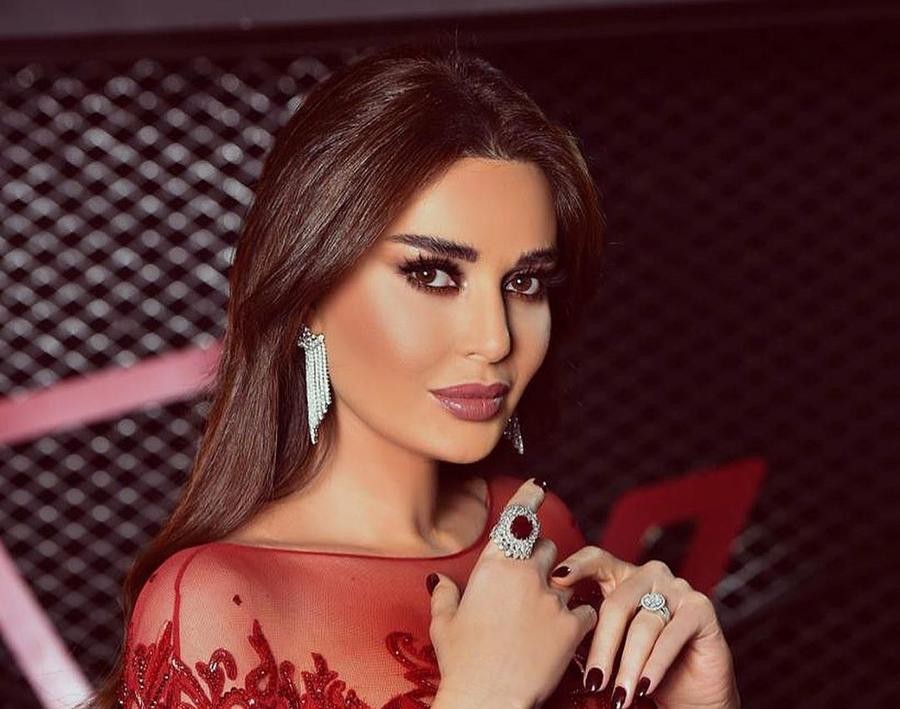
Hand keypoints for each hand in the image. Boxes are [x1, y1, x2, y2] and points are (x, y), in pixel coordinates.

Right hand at [428, 477, 598, 708]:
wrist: (489, 700)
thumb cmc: (462, 663)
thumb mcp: (444, 624)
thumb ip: (444, 594)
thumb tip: (438, 581)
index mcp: (494, 566)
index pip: (516, 518)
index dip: (528, 498)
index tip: (538, 486)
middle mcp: (526, 574)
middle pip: (545, 546)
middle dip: (540, 559)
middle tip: (529, 583)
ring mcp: (551, 599)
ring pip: (566, 578)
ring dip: (557, 590)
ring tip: (541, 618)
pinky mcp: (572, 625)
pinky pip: (584, 609)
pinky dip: (576, 618)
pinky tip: (562, 636)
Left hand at [548, 549, 740, 708]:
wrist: (690, 692)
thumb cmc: (643, 664)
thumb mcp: (612, 642)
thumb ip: (591, 627)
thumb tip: (556, 628)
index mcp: (624, 575)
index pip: (597, 559)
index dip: (577, 566)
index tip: (557, 580)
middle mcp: (651, 574)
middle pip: (617, 603)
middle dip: (603, 647)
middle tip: (593, 680)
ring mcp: (677, 588)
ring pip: (643, 626)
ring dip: (629, 666)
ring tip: (619, 695)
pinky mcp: (700, 609)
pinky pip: (671, 637)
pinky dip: (655, 665)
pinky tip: (644, 686)